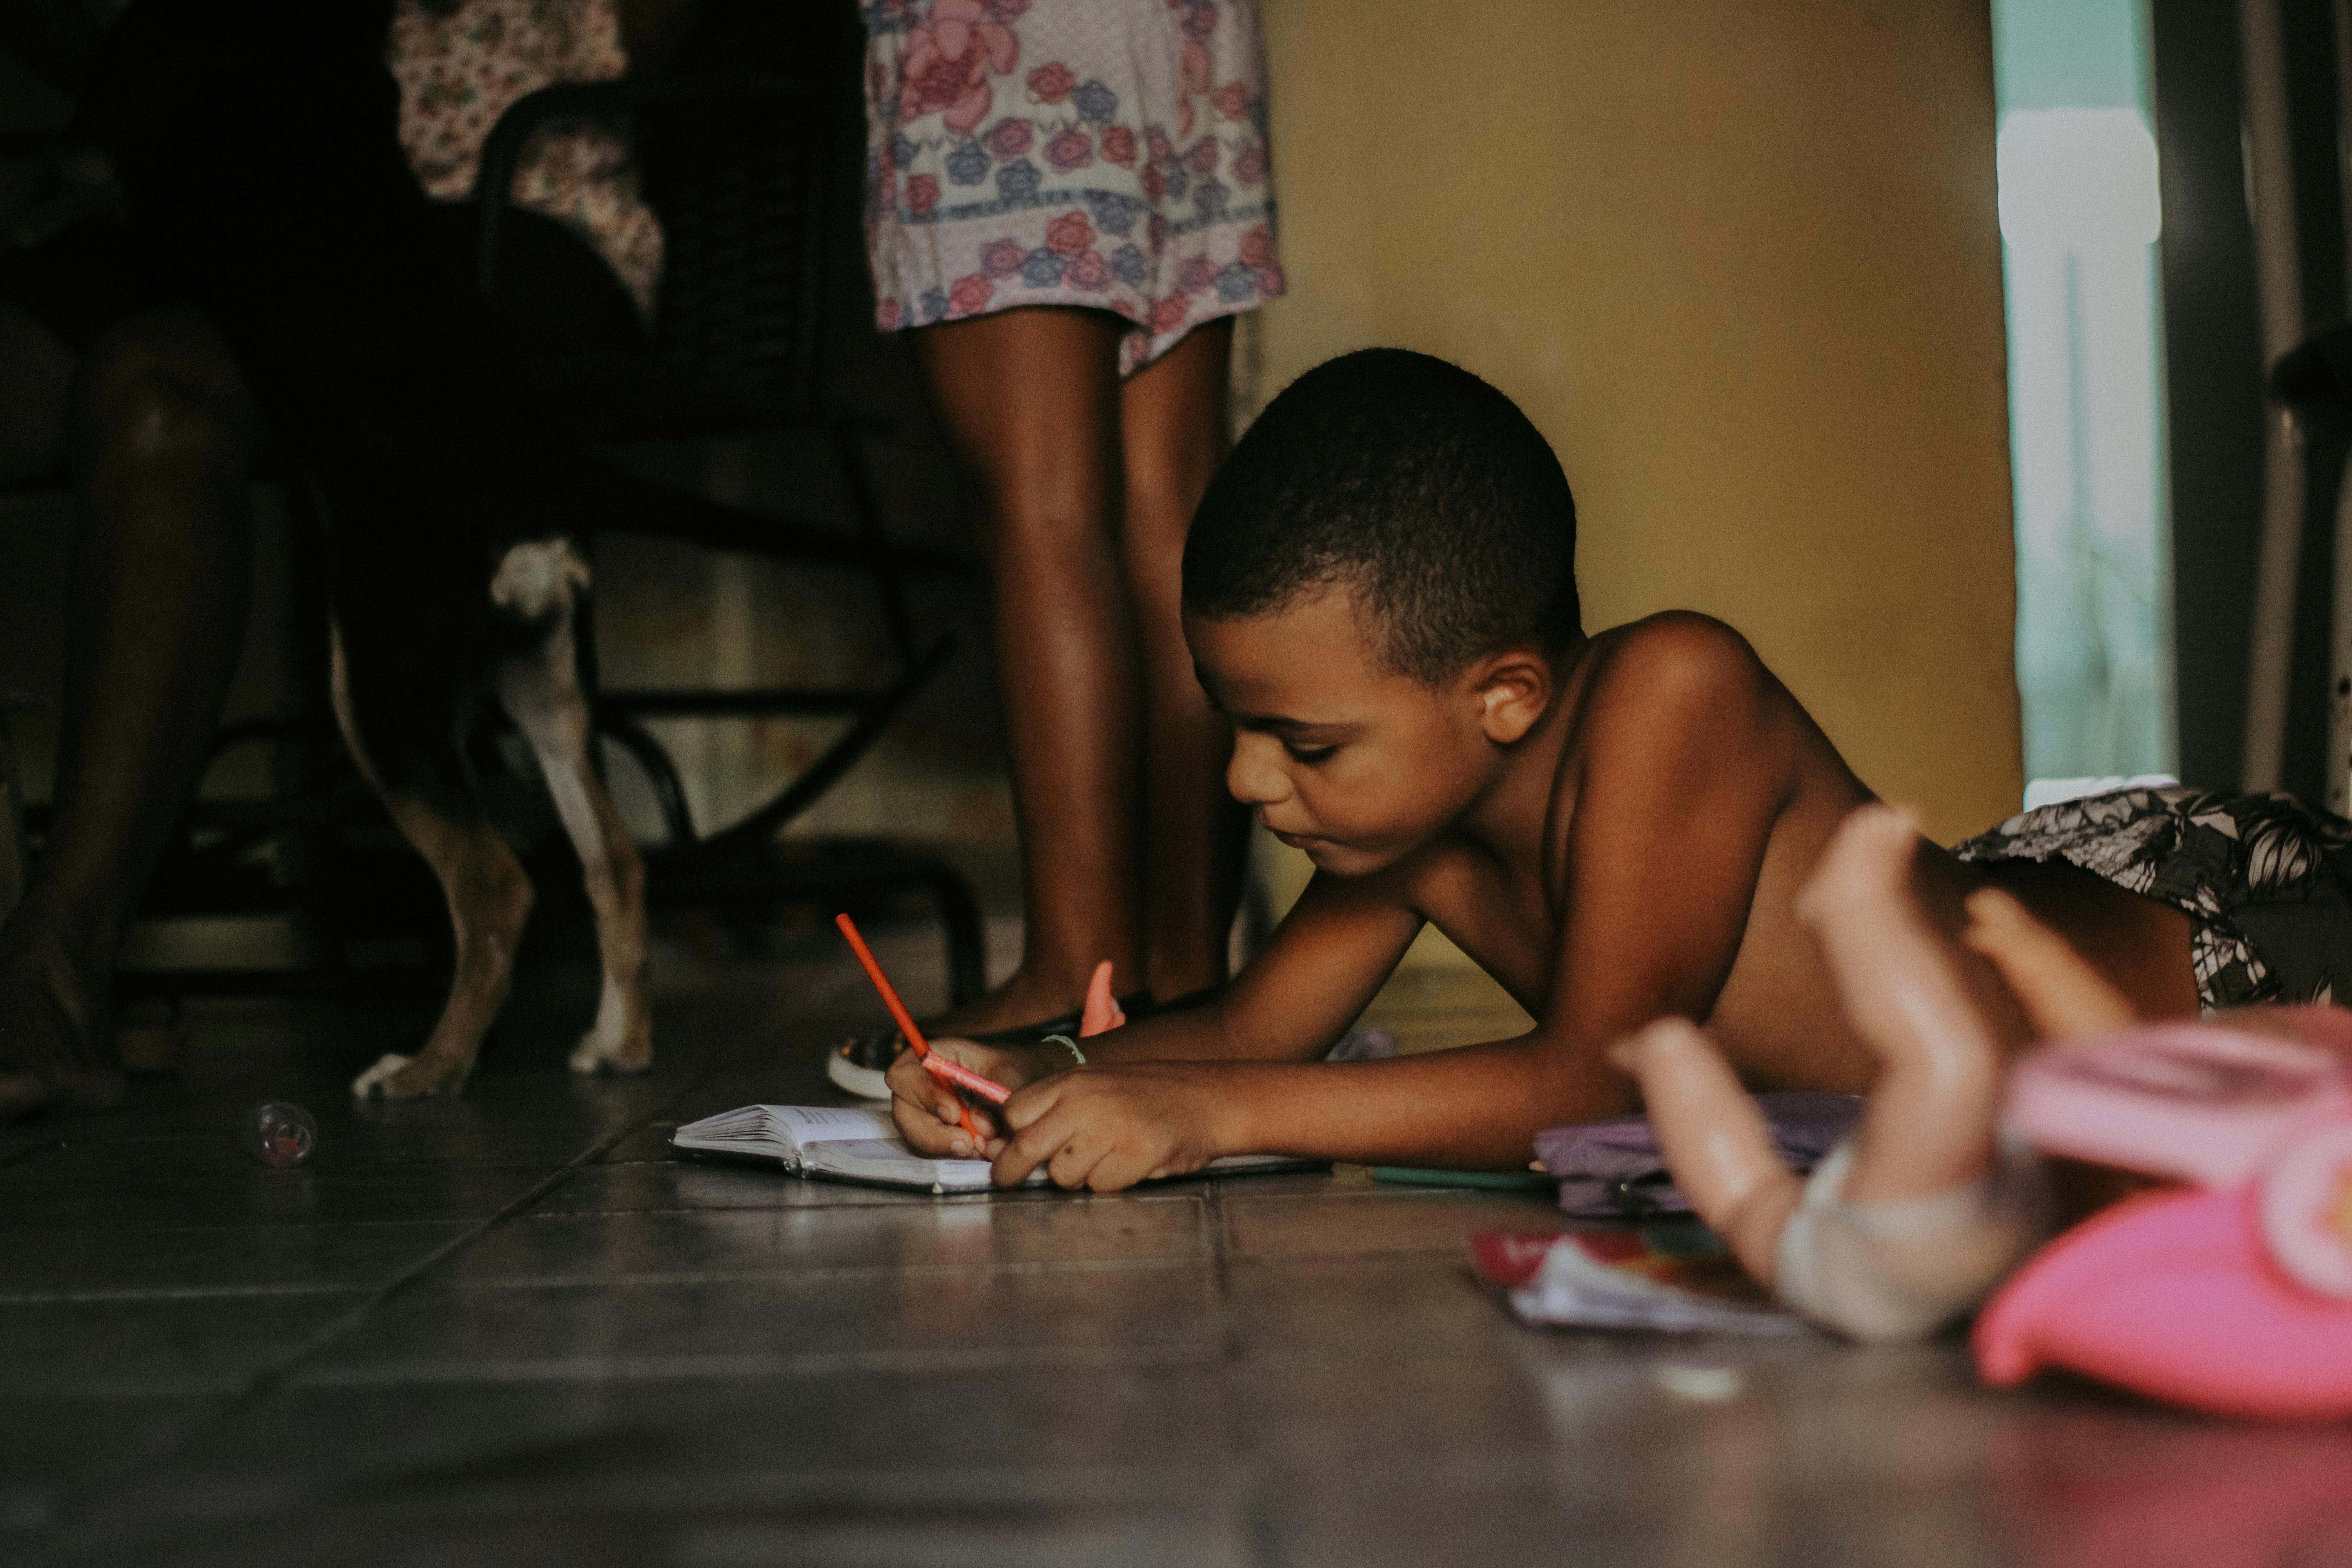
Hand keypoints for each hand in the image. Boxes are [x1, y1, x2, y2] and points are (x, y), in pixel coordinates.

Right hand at [886, 1036, 1066, 1157]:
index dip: (923, 1095)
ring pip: (915, 1138)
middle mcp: (920, 1086)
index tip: (954, 1113)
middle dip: (933, 1134)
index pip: (903, 1075)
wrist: (1023, 1085)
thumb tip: (982, 1127)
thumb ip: (996, 1097)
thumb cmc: (1013, 1071)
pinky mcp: (935, 1135)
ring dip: (946, 1148)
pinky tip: (979, 1151)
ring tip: (980, 1147)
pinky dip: (954, 1155)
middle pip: (902, 1113)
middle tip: (968, 1143)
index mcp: (931, 1057)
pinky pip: (932, 1152)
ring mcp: (924, 1113)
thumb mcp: (1010, 1074)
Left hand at [990, 1062, 1234, 1191]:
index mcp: (1072, 1081)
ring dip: (1076, 1176)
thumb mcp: (1097, 1084)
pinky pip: (1099, 1186)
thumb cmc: (1148, 1096)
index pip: (1015, 1111)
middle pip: (1025, 1147)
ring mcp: (1110, 1128)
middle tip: (1006, 1181)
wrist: (1208, 1098)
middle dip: (1012, 1170)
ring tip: (1103, 1159)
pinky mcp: (1134, 1154)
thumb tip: (1012, 1143)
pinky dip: (1110, 1182)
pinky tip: (1129, 1163)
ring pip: (1062, 1174)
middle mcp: (1085, 1101)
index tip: (1006, 1150)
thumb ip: (1058, 1107)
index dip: (1009, 1135)